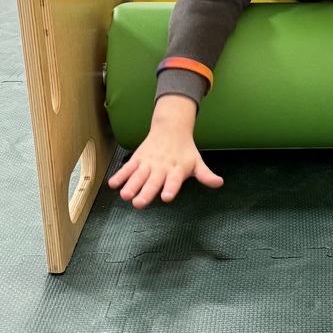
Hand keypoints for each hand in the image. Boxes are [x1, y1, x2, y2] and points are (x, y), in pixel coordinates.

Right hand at [108, 94, 222, 207]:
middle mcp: (161, 167)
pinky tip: (113, 184)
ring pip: (138, 176)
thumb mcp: (197, 162)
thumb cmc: (185, 151)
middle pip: (153, 181)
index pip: (174, 181)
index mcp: (177, 170)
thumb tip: (219, 183)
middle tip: (139, 204)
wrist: (171, 129)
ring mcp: (148, 163)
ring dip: (130, 185)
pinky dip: (120, 175)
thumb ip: (206, 175)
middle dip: (146, 192)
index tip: (166, 197)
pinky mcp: (138, 159)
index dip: (170, 189)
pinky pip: (128, 168)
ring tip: (125, 196)